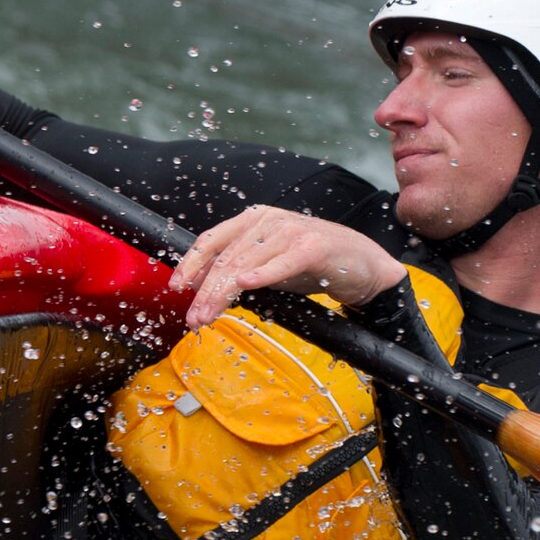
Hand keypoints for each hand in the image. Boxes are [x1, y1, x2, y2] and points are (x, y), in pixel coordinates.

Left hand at [168, 206, 407, 328]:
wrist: (363, 266)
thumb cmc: (313, 265)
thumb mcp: (267, 267)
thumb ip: (237, 271)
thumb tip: (200, 288)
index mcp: (253, 221)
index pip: (213, 240)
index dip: (191, 264)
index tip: (176, 288)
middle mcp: (268, 221)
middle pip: (226, 258)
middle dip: (205, 291)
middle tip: (194, 318)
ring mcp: (291, 231)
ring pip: (246, 264)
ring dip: (223, 293)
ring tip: (209, 315)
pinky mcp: (313, 247)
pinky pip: (282, 262)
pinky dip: (263, 274)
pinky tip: (246, 284)